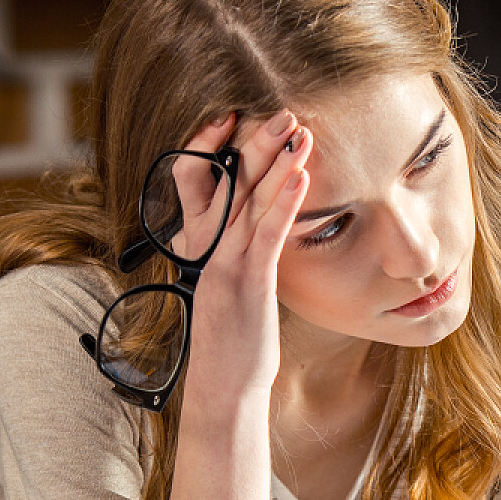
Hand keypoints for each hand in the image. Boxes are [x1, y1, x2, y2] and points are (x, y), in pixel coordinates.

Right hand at [178, 109, 312, 408]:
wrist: (223, 386)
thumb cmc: (233, 341)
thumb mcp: (232, 288)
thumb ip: (240, 255)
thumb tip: (262, 231)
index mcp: (200, 245)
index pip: (198, 181)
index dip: (213, 148)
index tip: (233, 120)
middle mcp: (207, 248)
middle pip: (228, 182)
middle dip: (256, 144)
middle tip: (283, 112)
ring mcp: (225, 264)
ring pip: (248, 201)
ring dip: (276, 162)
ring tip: (299, 130)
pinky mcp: (247, 284)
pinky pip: (266, 236)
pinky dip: (285, 203)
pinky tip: (302, 177)